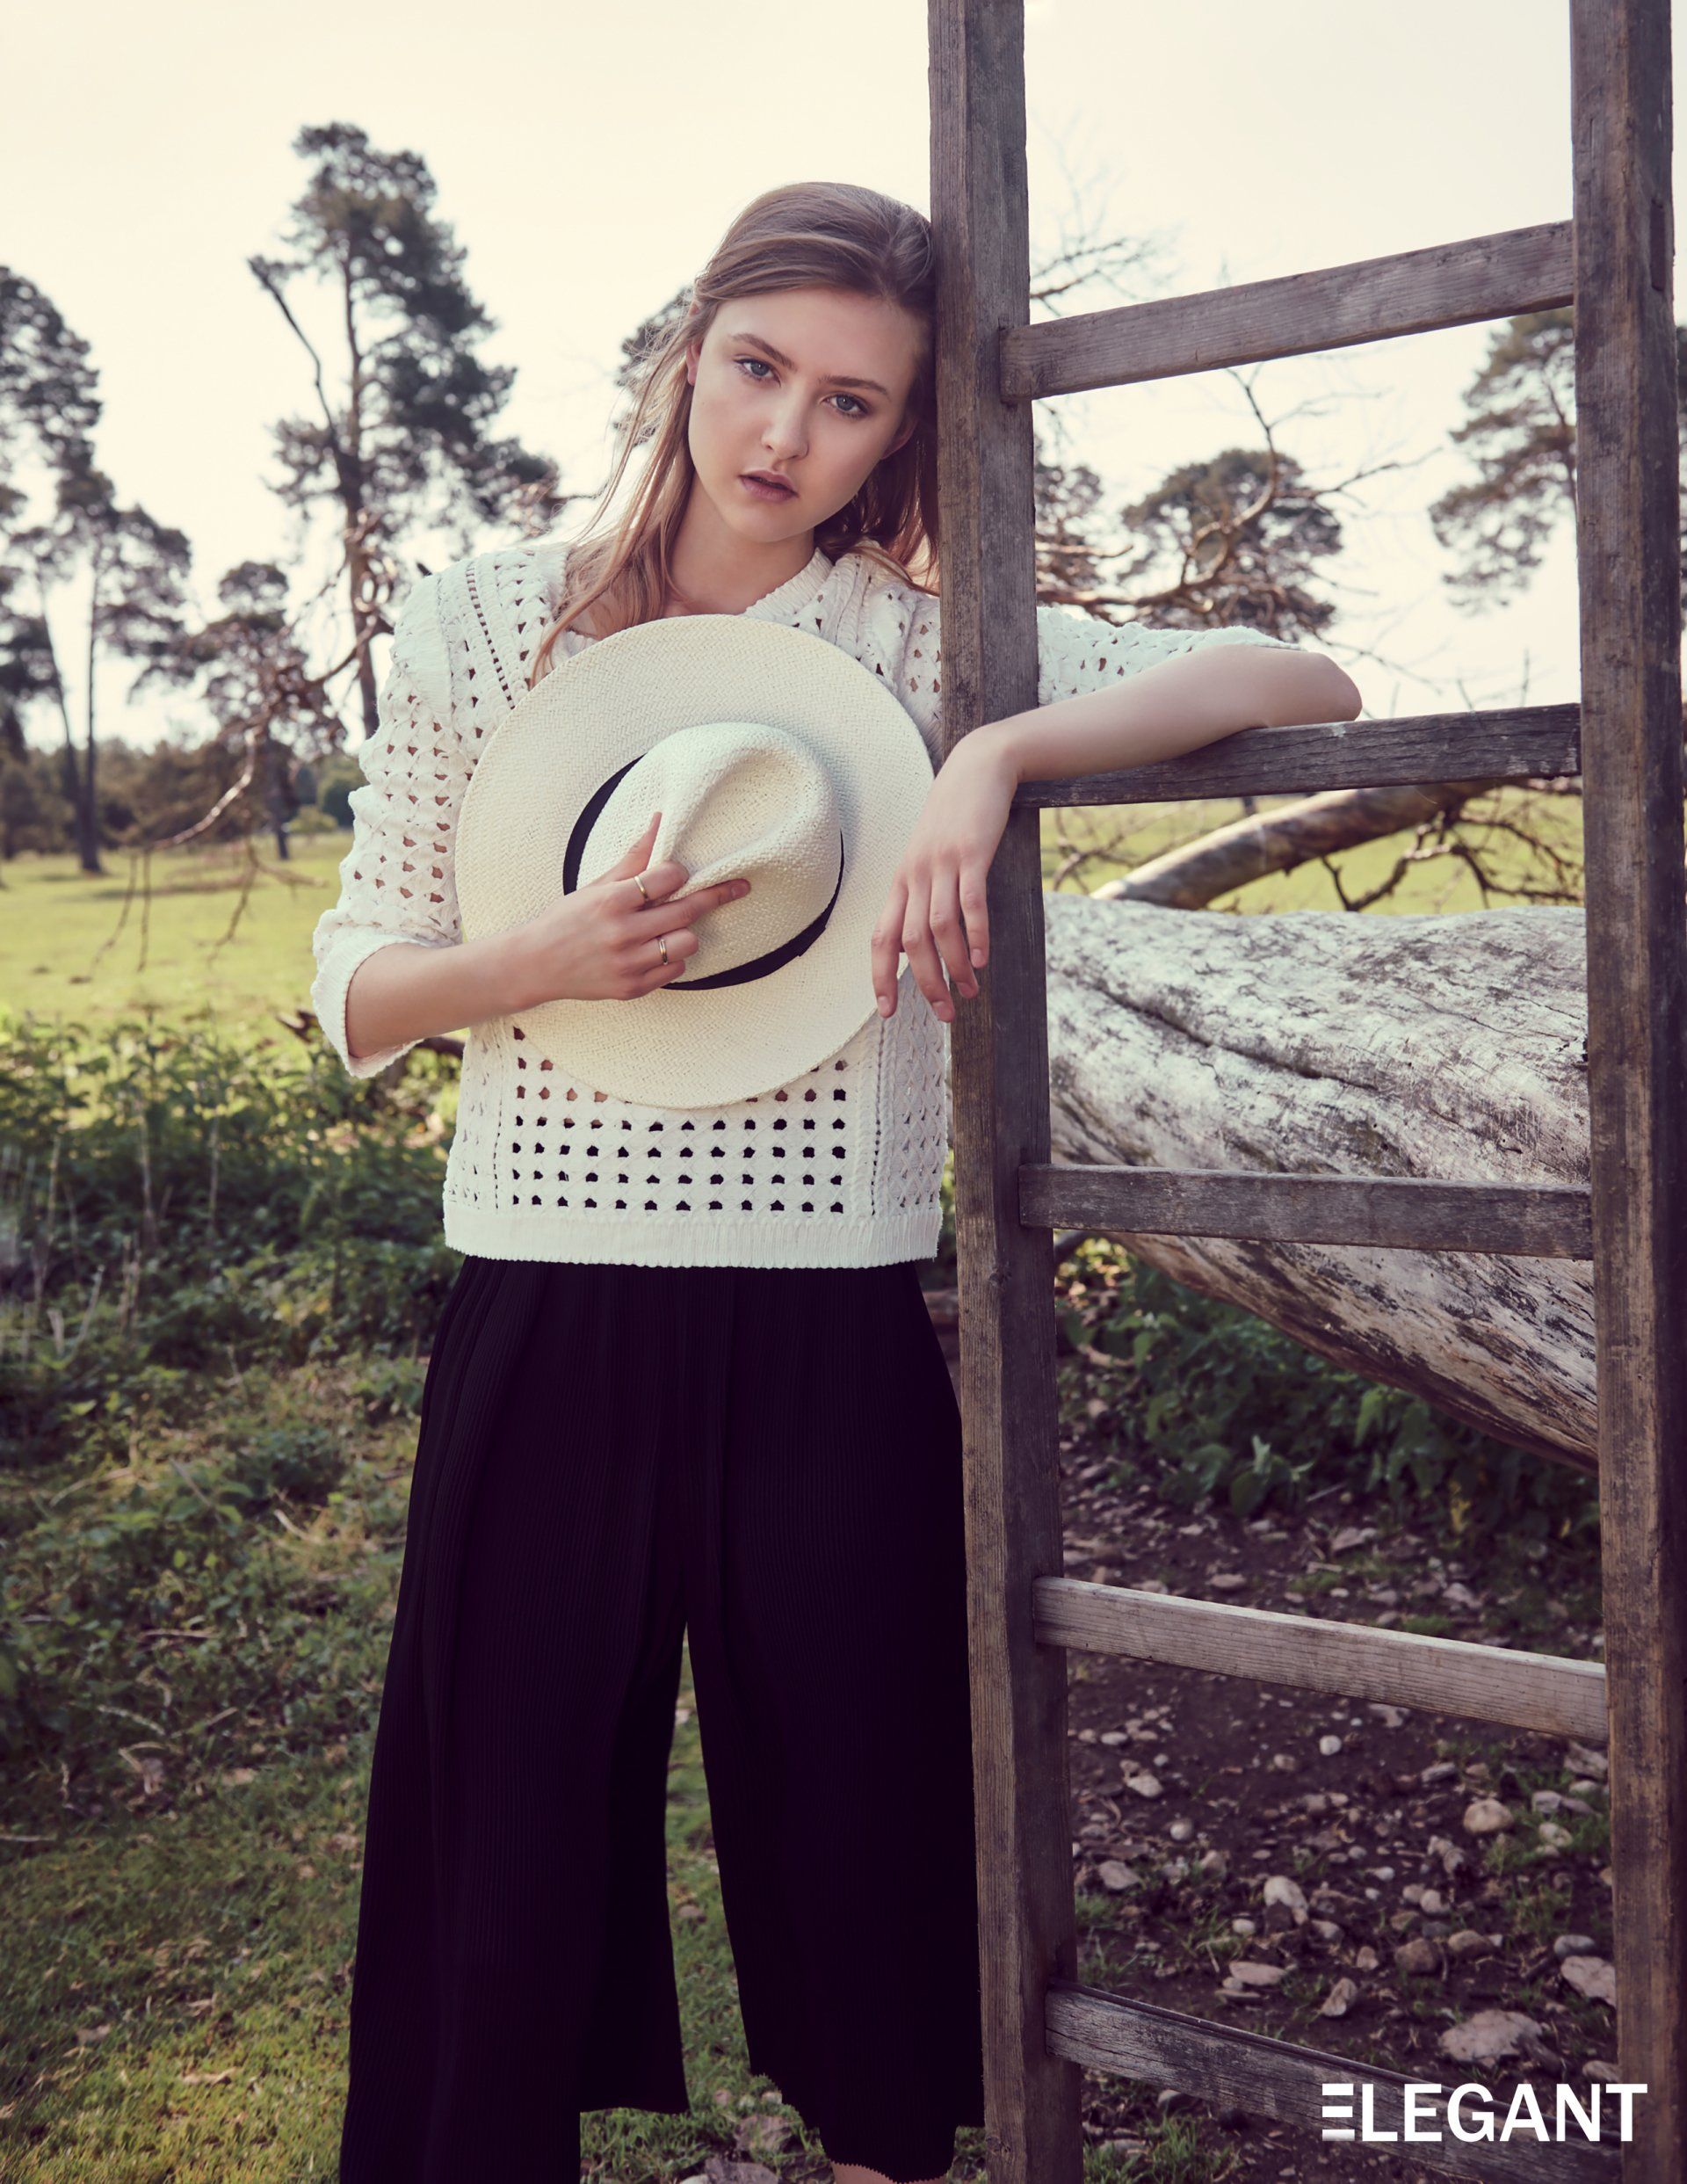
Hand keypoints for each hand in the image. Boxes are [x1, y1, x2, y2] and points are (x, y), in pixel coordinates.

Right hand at [503, 811, 751, 1004]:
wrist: (535, 964)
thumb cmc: (567, 919)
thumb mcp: (597, 885)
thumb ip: (634, 857)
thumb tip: (661, 820)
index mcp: (611, 901)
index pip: (668, 878)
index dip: (680, 873)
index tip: (680, 873)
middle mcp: (622, 934)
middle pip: (686, 911)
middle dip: (713, 896)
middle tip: (737, 887)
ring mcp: (628, 964)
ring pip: (687, 943)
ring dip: (686, 932)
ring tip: (671, 927)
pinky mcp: (632, 988)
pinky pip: (675, 970)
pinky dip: (672, 958)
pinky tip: (656, 949)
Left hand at [870, 731, 1017, 1021]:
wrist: (978, 767)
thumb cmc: (954, 817)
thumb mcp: (928, 855)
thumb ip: (922, 892)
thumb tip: (917, 937)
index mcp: (901, 881)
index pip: (881, 937)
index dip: (881, 976)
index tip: (888, 1010)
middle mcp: (914, 875)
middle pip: (911, 942)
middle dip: (925, 983)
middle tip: (944, 1013)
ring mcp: (942, 864)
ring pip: (939, 928)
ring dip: (954, 966)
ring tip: (970, 991)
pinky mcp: (971, 853)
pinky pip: (970, 902)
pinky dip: (975, 934)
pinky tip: (982, 958)